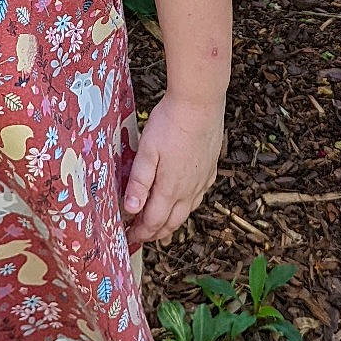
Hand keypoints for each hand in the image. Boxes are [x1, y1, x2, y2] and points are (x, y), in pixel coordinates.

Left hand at [122, 92, 223, 247]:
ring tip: (162, 227)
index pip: (154, 221)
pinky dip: (188, 206)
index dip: (141, 233)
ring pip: (187, 211)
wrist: (200, 103)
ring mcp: (202, 180)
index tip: (130, 237)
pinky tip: (184, 200)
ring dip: (172, 222)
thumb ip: (139, 182)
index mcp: (170, 188)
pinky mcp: (210, 167)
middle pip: (172, 222)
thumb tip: (131, 210)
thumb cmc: (170, 124)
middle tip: (142, 236)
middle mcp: (189, 190)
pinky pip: (199, 195)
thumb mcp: (146, 151)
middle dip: (155, 233)